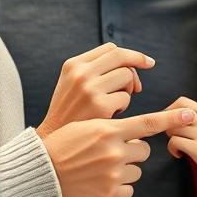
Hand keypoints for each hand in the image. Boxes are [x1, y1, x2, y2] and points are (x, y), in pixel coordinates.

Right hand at [37, 42, 154, 136]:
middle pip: (122, 58)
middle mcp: (81, 73)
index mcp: (73, 65)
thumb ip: (95, 71)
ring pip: (127, 76)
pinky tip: (110, 117)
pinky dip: (122, 108)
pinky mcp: (100, 106)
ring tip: (113, 106)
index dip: (130, 55)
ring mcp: (90, 89)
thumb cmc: (69, 116)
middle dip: (136, 68)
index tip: (144, 62)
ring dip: (127, 91)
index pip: (111, 48)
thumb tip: (133, 67)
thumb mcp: (72, 85)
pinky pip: (125, 98)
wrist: (52, 148)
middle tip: (137, 87)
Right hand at [42, 108, 195, 196]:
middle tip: (109, 152)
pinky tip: (99, 183)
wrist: (41, 175)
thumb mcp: (86, 127)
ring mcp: (113, 175)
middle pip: (143, 150)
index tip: (190, 115)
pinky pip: (128, 189)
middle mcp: (114, 152)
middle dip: (132, 150)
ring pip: (137, 170)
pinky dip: (118, 187)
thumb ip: (113, 128)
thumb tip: (138, 134)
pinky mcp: (110, 195)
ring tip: (100, 168)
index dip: (172, 119)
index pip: (148, 123)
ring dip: (125, 169)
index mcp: (108, 130)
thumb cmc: (62, 146)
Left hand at [164, 97, 196, 196]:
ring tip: (179, 148)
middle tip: (176, 139)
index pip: (182, 102)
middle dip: (169, 127)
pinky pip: (174, 142)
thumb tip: (173, 118)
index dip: (170, 111)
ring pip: (172, 128)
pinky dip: (173, 149)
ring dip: (171, 139)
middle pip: (174, 115)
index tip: (168, 124)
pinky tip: (180, 155)